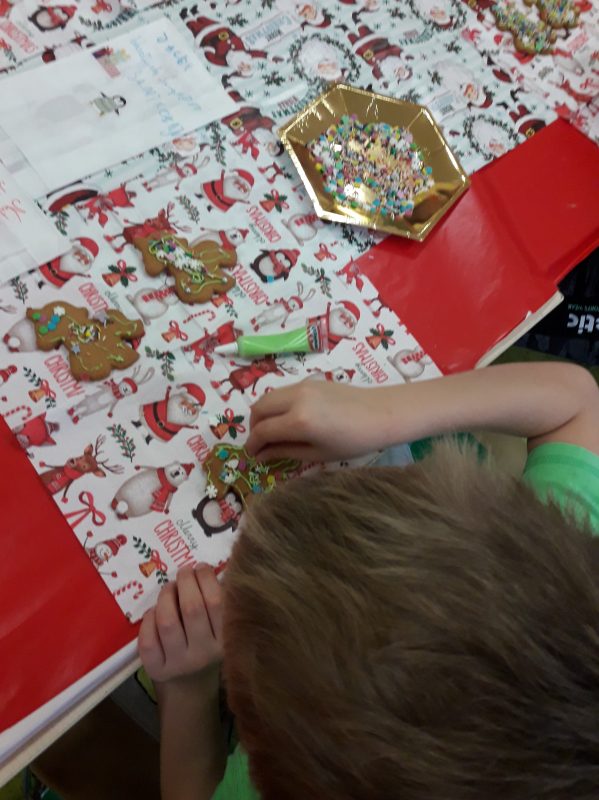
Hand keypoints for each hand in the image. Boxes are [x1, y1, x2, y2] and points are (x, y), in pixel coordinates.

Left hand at [138, 564, 222, 684]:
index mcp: (225, 640)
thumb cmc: (206, 648)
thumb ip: (217, 604)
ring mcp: (179, 663)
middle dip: (185, 582)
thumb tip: (205, 568)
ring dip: (166, 596)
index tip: (201, 567)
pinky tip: (155, 612)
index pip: (217, 602)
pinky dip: (149, 618)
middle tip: (184, 572)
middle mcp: (204, 654)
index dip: (206, 578)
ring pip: (167, 621)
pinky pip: (148, 638)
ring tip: (169, 588)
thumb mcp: (220, 630)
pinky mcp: (156, 669)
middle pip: (192, 609)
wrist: (190, 690)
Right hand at [246, 380, 395, 461]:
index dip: (253, 444)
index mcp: (299, 421)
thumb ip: (285, 452)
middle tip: (260, 443)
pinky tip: (286, 419)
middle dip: (253, 427)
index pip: (262, 431)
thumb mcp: (317, 453)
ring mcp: (301, 386)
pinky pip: (281, 392)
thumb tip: (261, 455)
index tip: (252, 455)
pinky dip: (275, 405)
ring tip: (271, 431)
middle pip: (258, 408)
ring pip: (268, 397)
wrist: (380, 414)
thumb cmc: (353, 441)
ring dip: (262, 414)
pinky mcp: (308, 381)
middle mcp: (295, 399)